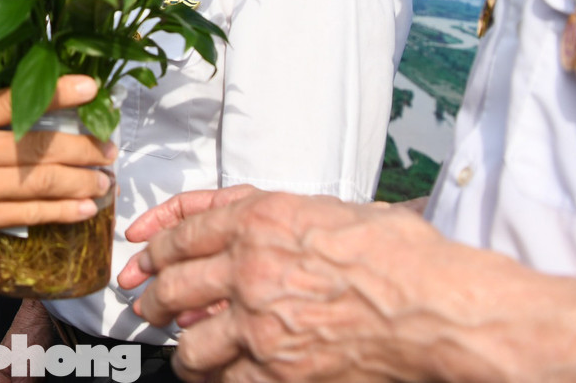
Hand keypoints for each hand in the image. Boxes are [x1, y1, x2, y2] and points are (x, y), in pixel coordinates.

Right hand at [0, 75, 114, 260]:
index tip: (93, 87)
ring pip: (40, 184)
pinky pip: (28, 216)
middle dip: (84, 147)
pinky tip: (85, 208)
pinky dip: (61, 212)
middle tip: (111, 148)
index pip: (16, 100)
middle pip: (39, 147)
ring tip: (106, 180)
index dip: (58, 92)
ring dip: (82, 182)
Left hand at [127, 189, 450, 382]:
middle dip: (153, 298)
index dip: (153, 247)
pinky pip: (226, 380)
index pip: (183, 232)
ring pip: (191, 344)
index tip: (141, 257)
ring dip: (184, 349)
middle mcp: (249, 268)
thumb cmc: (396, 257)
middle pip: (173, 285)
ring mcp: (258, 324)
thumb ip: (272, 214)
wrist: (434, 308)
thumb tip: (236, 224)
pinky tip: (221, 377)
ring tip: (185, 352)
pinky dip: (219, 380)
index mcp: (259, 221)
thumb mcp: (325, 209)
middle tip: (146, 305)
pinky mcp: (275, 371)